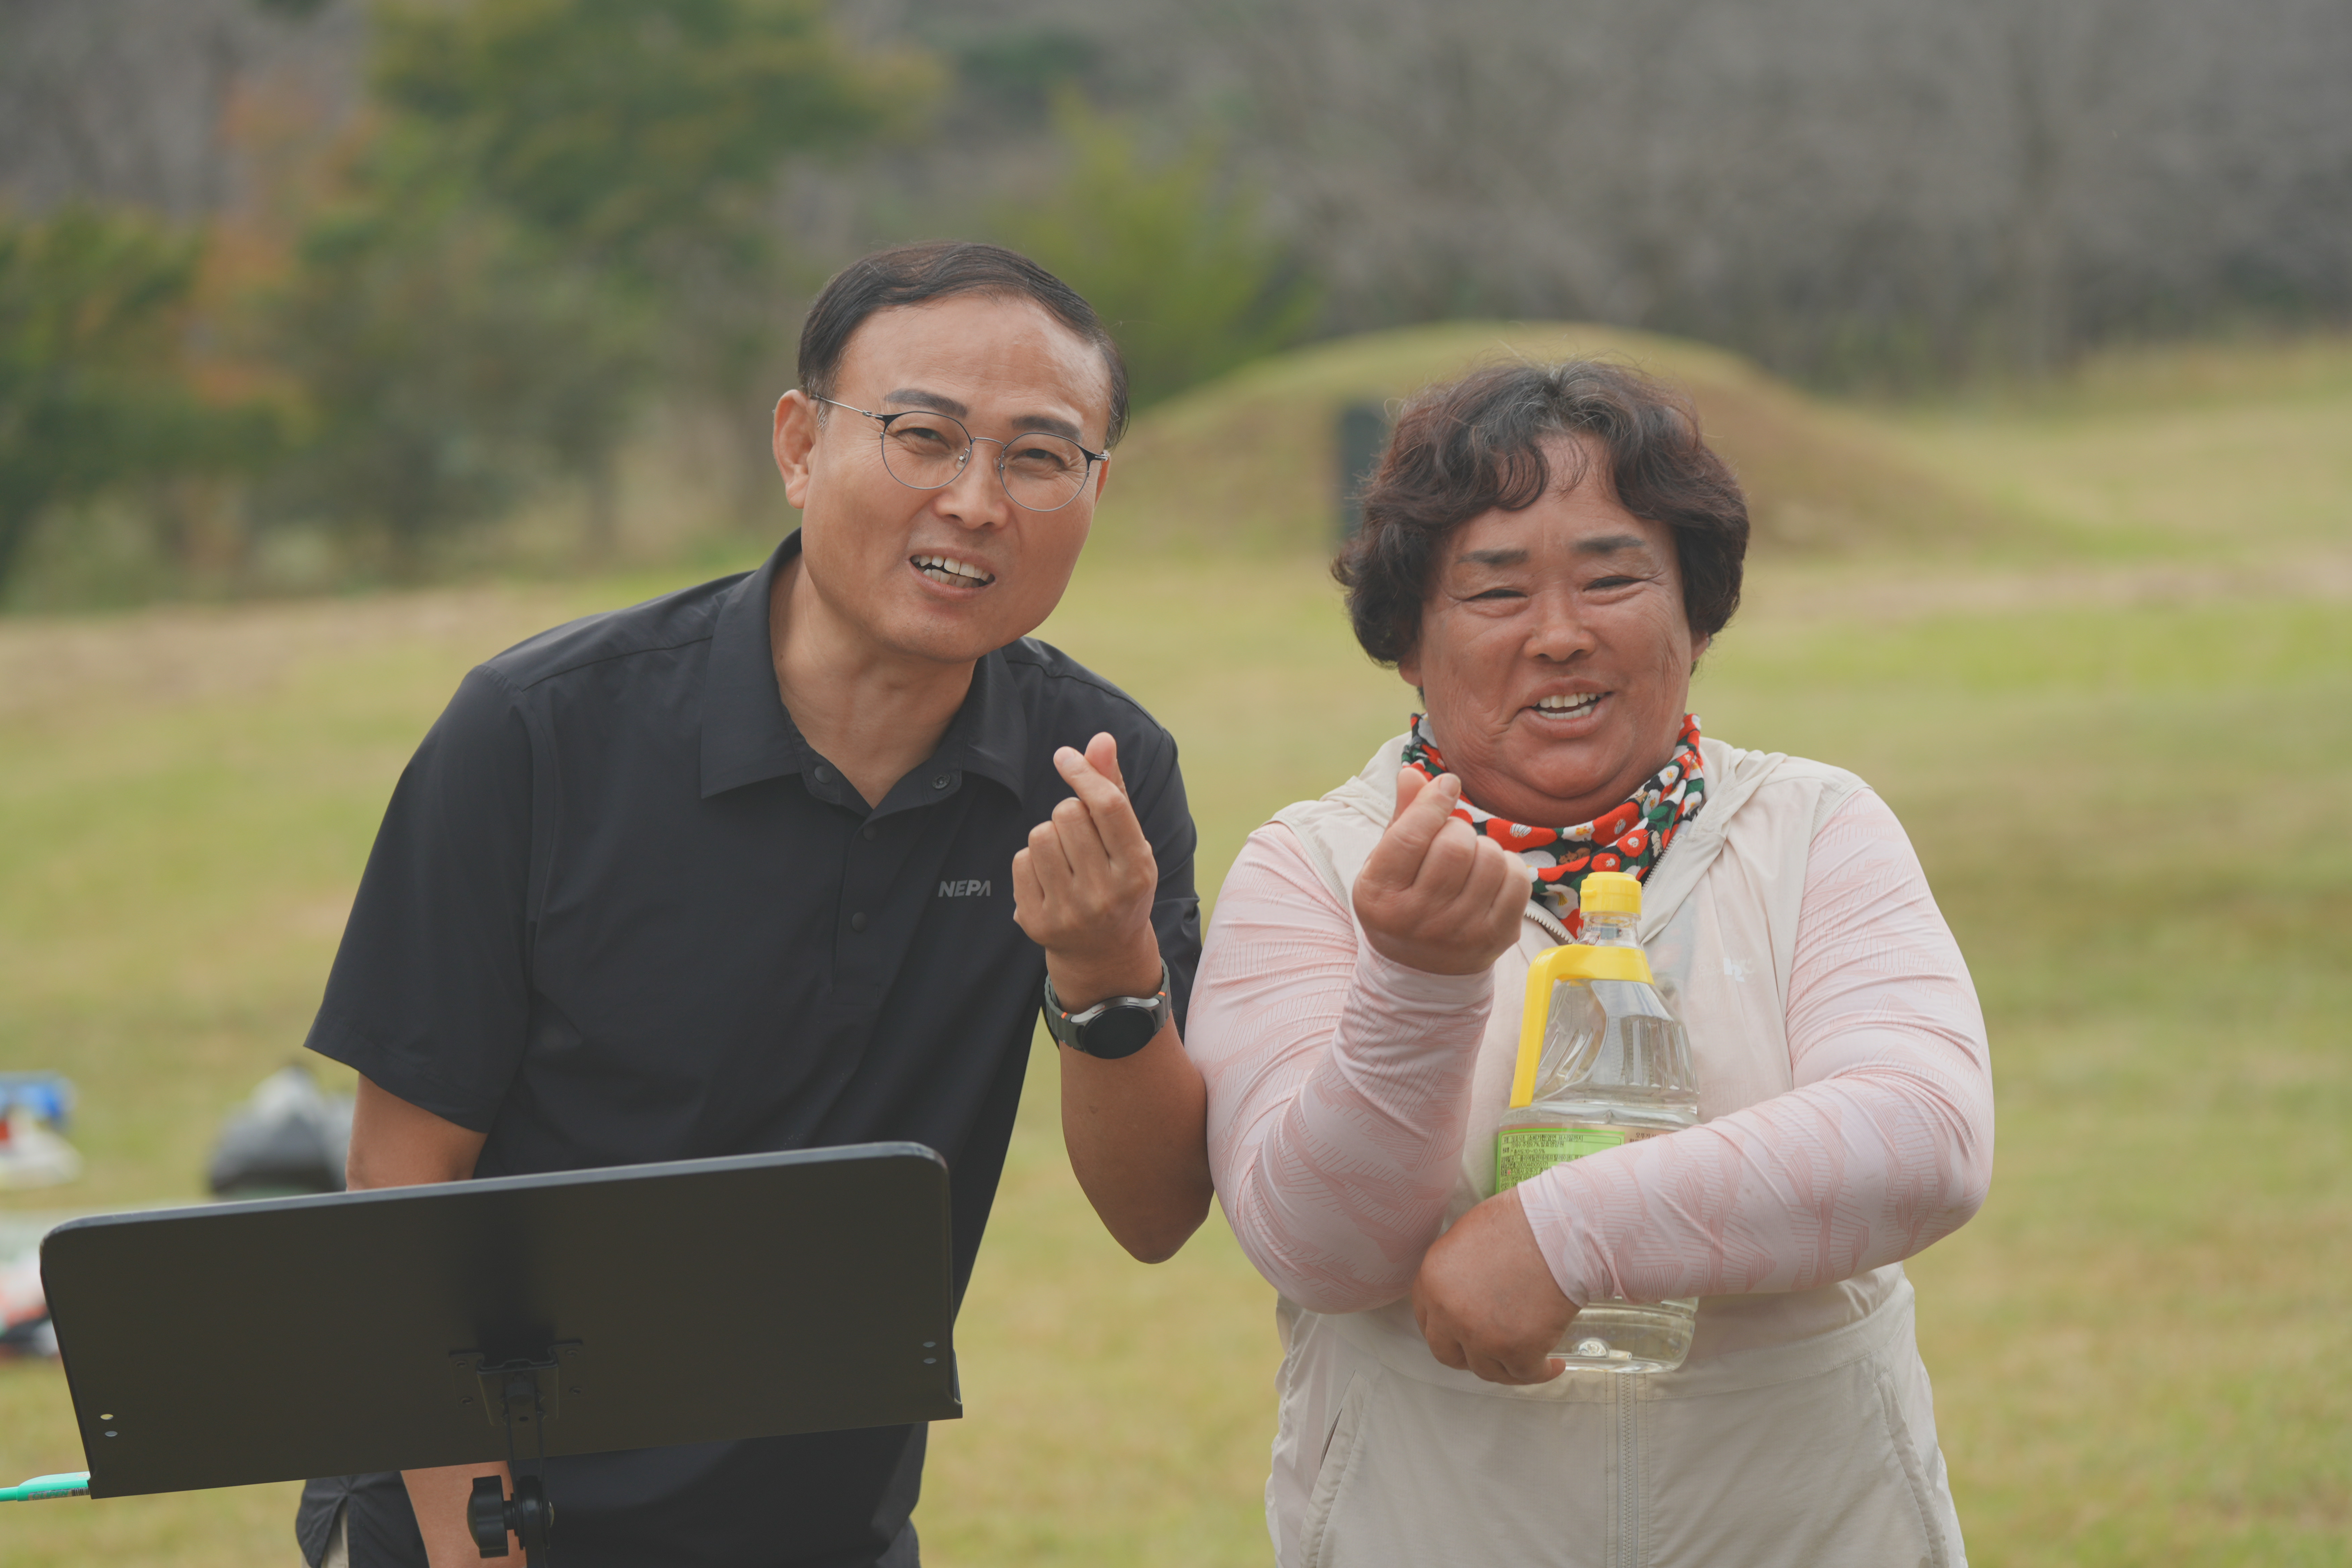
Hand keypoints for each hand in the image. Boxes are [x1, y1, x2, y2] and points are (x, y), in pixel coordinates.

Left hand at [1013, 732, 1162, 1007]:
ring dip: (1050, 835)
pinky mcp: (1036, 923)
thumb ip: (1114, 788)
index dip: (1084, 773)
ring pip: (1040, 834)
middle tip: (1081, 836)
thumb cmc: (1120, 883)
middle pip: (1067, 813)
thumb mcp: (1130, 842)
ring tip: (1067, 856)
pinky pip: (1021, 860)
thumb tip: (1100, 738)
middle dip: (1070, 812)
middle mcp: (1106, 894)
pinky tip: (1051, 878)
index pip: (1107, 806)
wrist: (1104, 955)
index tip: (1065, 756)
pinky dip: (1032, 860)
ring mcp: (1069, 911)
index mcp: (1137, 870)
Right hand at [1352, 768, 1534, 975]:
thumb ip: (1402, 818)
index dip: (1433, 801)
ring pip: (1491, 859)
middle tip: (1451, 836)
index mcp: (1380, 896)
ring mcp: (1460, 932)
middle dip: (1458, 828)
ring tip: (1470, 859)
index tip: (1448, 785)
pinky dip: (1509, 866)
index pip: (1412, 836)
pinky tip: (1492, 874)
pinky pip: (1518, 880)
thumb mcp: (1386, 864)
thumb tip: (1413, 772)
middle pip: (1456, 846)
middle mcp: (1419, 919)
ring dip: (1484, 847)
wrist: (1420, 971)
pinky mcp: (1496, 937)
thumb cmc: (1401, 902)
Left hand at [1412, 1188, 1576, 1384]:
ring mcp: (1482, 1336)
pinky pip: (1526, 1375)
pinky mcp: (1518, 1351)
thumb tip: (1463, 1289)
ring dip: (1505, 1366)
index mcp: (1434, 1280)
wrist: (1561, 1230)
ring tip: (1528, 1357)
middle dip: (1466, 1355)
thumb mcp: (1469, 1236)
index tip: (1461, 1333)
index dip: (1445, 1328)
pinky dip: (1541, 1372)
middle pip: (1447, 1353)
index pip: (1426, 1318)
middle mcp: (1450, 1313)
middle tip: (1489, 1349)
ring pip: (1487, 1370)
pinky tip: (1554, 1364)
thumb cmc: (1522, 1223)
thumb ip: (1456, 1270)